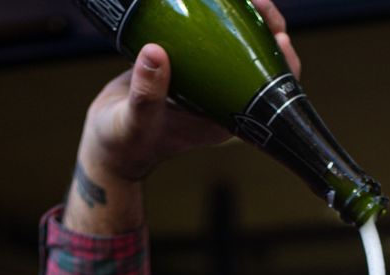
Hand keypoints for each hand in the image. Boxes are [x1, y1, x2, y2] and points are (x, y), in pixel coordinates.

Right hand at [65, 0, 301, 232]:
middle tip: (258, 2)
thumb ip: (146, 93)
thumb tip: (156, 53)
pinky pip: (209, 44)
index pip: (269, 93)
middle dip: (266, 31)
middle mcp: (221, 101)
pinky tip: (213, 3)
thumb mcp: (134, 120)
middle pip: (258, 64)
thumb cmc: (125, 144)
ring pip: (237, 50)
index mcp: (224, 119)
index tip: (278, 37)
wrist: (107, 145)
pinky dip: (214, 23)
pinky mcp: (187, 69)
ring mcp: (205, 84)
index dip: (281, 64)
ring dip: (242, 22)